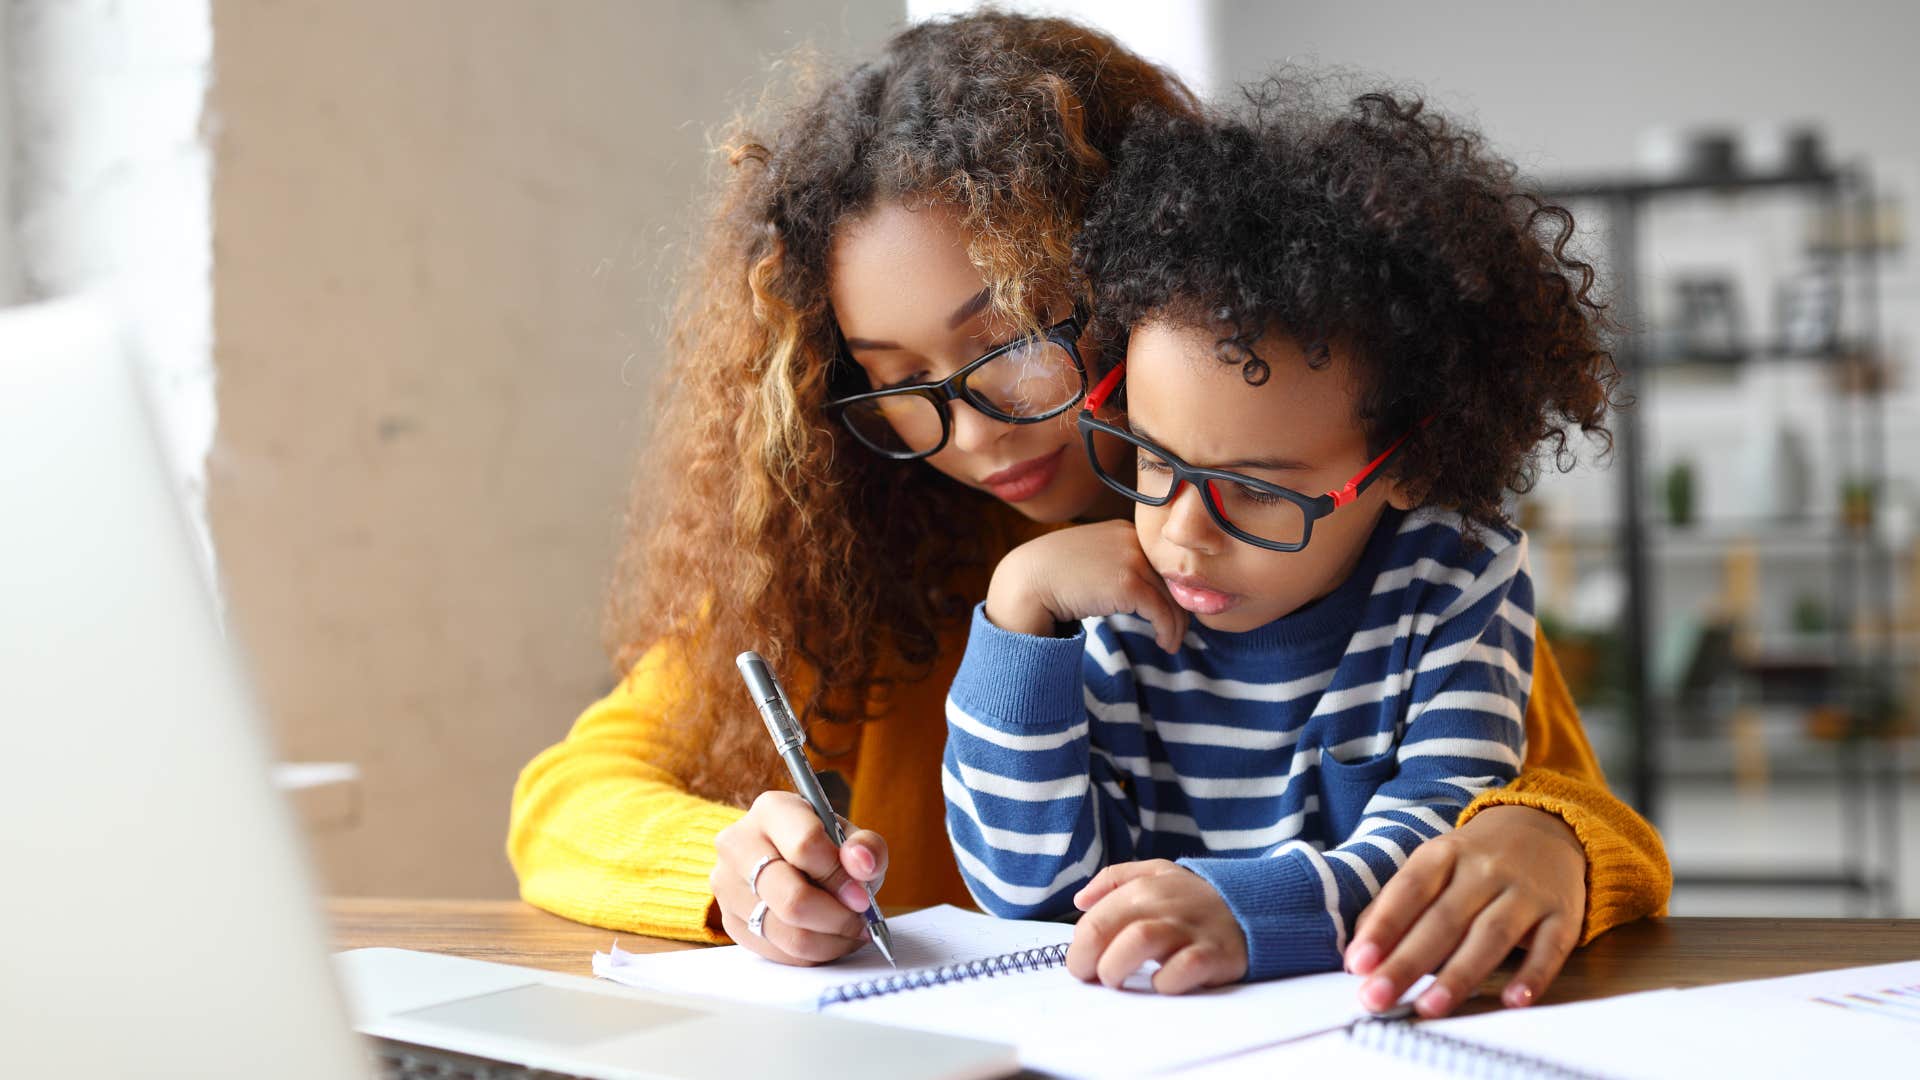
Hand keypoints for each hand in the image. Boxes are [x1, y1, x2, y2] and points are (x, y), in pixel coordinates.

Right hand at [710, 790, 887, 964]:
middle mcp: (738, 844)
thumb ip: (866, 846)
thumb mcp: (852, 837)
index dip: (840, 877)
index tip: (862, 896)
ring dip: (829, 942)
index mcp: (772, 809)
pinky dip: (812, 954)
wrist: (787, 860)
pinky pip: (777, 952)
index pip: (805, 846)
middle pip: (792, 898)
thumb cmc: (824, 846)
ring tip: (850, 933)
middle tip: (861, 922)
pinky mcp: (730, 921)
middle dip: (837, 918)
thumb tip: (861, 863)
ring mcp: (727, 885)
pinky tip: (829, 940)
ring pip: (785, 932)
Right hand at [984, 520, 1188, 651]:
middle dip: (1180, 608)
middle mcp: (1131, 540)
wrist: (1026, 582)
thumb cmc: (1051, 577)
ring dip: (1177, 625)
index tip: (1174, 612)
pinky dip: (1168, 631)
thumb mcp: (1090, 561)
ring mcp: (1131, 559)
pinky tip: (1164, 643)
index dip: (1172, 589)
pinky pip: (1162, 611)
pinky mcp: (1128, 583)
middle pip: (1171, 578)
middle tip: (1179, 632)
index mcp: (1123, 531)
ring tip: (1171, 643)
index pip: (1161, 562)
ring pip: (1171, 597)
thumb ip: (1115, 567)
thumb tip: (1137, 593)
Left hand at [1066, 860, 1247, 993]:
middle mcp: (1162, 905)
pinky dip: (1165, 981)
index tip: (1083, 967)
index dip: (1078, 950)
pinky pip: (1182, 969)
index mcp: (1142, 888)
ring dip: (1117, 967)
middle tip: (1093, 978)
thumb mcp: (1157, 872)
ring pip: (1138, 941)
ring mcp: (1188, 929)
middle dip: (1087, 961)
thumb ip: (1115, 879)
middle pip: (1104, 929)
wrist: (1254, 906)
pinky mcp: (1214, 954)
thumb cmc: (1195, 897)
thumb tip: (1080, 900)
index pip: (1092, 921)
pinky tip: (1161, 983)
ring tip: (1117, 981)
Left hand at [1346, 806, 1585, 1016]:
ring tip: (1429, 1008)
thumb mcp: (1431, 866)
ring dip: (1460, 975)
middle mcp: (1484, 869)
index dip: (1383, 928)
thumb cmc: (1474, 860)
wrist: (1546, 826)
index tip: (1357, 964)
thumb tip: (1356, 956)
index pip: (1408, 890)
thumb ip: (1393, 906)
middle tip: (1377, 998)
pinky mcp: (1562, 914)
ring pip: (1491, 936)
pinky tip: (1512, 1001)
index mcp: (1443, 854)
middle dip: (1408, 963)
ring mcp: (1526, 891)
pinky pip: (1549, 947)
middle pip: (1443, 920)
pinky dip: (1533, 975)